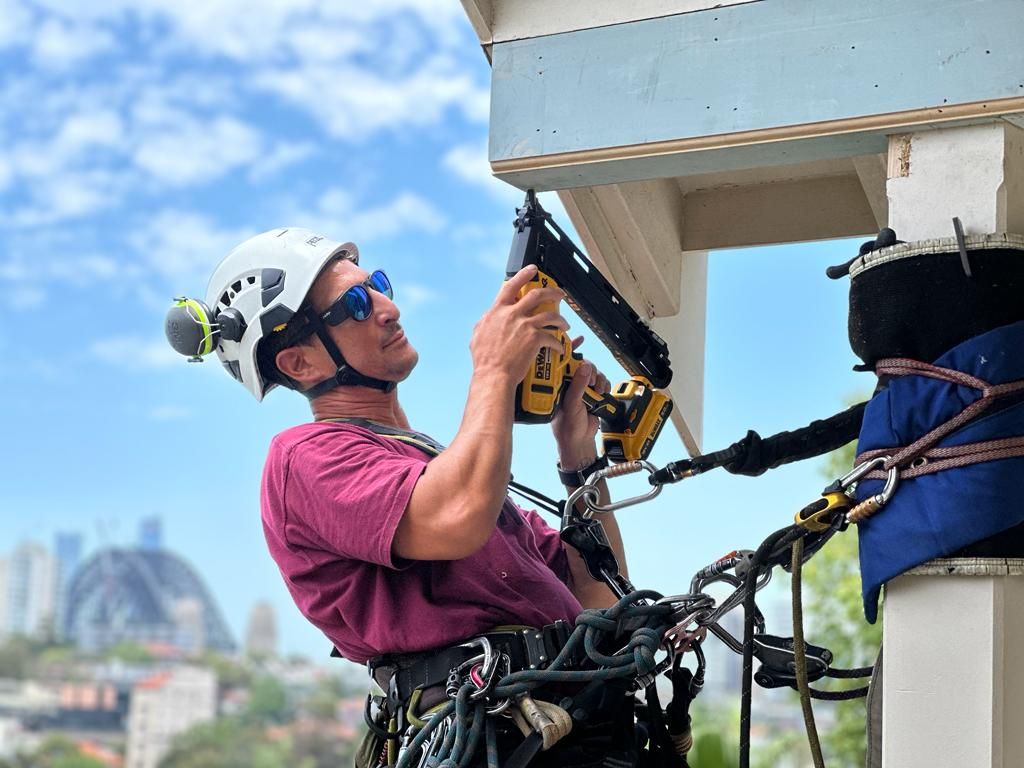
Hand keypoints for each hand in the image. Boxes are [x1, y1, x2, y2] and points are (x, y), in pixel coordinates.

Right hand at [470, 265, 567, 385]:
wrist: (493, 376)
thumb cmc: (485, 361)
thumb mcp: (477, 335)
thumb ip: (485, 322)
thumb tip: (487, 318)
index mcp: (497, 312)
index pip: (511, 286)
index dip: (523, 275)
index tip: (533, 270)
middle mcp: (512, 315)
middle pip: (537, 295)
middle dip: (552, 292)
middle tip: (559, 294)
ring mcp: (524, 325)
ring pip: (550, 316)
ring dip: (561, 319)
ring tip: (565, 323)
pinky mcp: (535, 338)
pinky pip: (552, 337)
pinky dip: (558, 342)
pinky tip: (560, 347)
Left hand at [551, 337, 610, 467]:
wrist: (579, 442)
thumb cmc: (567, 428)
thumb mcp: (571, 404)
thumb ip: (578, 386)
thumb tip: (584, 368)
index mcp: (557, 385)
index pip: (561, 362)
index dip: (569, 349)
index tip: (577, 340)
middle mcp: (567, 385)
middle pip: (580, 365)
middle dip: (588, 368)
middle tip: (590, 378)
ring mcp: (579, 389)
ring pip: (592, 373)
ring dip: (597, 378)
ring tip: (595, 388)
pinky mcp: (591, 394)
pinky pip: (600, 382)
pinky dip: (603, 385)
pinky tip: (600, 391)